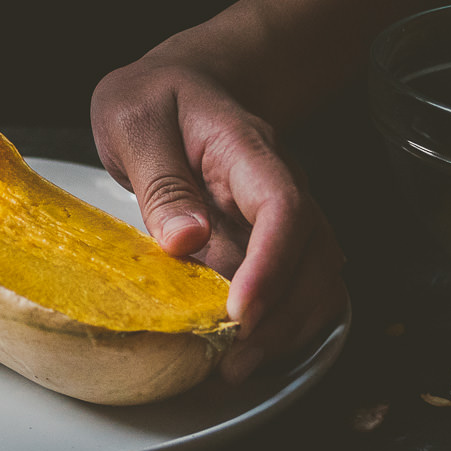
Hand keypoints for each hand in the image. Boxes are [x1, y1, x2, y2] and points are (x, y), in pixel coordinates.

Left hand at [91, 56, 347, 383]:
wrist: (184, 82)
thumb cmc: (158, 97)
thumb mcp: (134, 119)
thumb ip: (159, 177)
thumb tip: (184, 240)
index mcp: (247, 149)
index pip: (282, 207)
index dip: (271, 264)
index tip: (241, 311)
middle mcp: (278, 184)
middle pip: (313, 254)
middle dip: (283, 316)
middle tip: (233, 362)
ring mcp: (280, 214)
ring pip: (316, 276)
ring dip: (287, 328)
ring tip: (238, 368)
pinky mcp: (271, 239)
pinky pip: (299, 284)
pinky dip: (285, 322)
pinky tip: (251, 349)